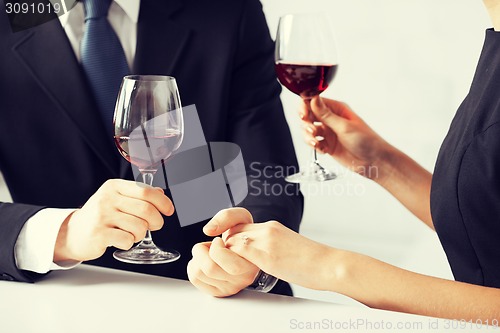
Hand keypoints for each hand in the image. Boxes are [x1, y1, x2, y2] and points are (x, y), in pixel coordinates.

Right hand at [54, 179, 173, 261]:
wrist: (71, 233)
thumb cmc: (99, 216)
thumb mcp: (117, 199)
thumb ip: (138, 195)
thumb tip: (161, 193)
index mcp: (114, 187)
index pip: (147, 191)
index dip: (163, 202)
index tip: (169, 210)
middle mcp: (107, 198)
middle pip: (146, 210)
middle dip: (157, 221)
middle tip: (155, 226)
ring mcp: (102, 216)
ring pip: (140, 227)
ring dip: (141, 234)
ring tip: (132, 233)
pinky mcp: (99, 233)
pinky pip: (128, 240)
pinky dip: (129, 243)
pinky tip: (120, 240)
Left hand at [187, 208, 259, 296]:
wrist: (246, 246)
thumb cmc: (243, 234)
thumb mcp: (240, 217)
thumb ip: (226, 217)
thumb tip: (208, 230)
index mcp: (251, 261)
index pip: (224, 260)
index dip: (216, 247)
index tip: (219, 240)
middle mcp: (244, 278)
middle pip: (209, 268)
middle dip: (202, 250)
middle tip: (209, 245)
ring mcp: (232, 287)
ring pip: (199, 274)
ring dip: (197, 258)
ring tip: (208, 253)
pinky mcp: (220, 292)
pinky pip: (195, 280)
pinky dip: (194, 266)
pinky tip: (205, 261)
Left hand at [222, 218, 333, 290]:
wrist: (329, 265)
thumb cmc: (313, 262)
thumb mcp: (287, 246)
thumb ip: (271, 246)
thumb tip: (260, 256)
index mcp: (272, 227)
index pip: (240, 227)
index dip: (232, 240)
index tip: (232, 252)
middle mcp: (267, 229)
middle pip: (233, 231)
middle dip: (227, 247)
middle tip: (231, 262)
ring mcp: (266, 240)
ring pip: (232, 240)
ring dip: (228, 256)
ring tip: (235, 270)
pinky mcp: (267, 254)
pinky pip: (238, 252)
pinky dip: (233, 261)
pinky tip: (239, 272)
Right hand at [301, 96, 391, 180]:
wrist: (373, 161)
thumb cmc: (366, 141)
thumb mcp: (344, 126)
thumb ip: (326, 114)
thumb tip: (313, 98)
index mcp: (336, 109)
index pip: (314, 102)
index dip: (305, 107)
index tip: (303, 116)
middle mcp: (330, 119)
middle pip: (308, 116)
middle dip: (306, 124)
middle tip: (312, 132)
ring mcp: (328, 132)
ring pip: (308, 130)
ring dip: (309, 137)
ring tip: (316, 143)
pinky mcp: (327, 144)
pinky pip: (313, 143)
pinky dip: (315, 146)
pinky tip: (324, 150)